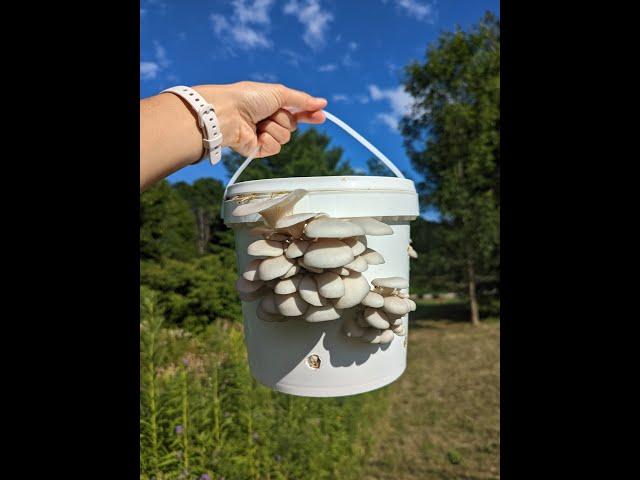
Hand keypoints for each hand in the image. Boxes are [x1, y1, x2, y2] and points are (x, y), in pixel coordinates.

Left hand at [193, 82, 326, 157]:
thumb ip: (302, 100)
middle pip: (292, 124)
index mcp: (271, 104)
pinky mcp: (258, 149)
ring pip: (285, 137)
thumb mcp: (279, 93)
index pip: (296, 111)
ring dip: (275, 127)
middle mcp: (267, 119)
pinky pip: (275, 148)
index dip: (309, 114)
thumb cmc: (248, 97)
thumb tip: (322, 103)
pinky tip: (256, 134)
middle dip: (286, 118)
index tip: (321, 115)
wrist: (227, 113)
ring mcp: (262, 134)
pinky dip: (268, 140)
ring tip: (259, 122)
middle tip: (273, 113)